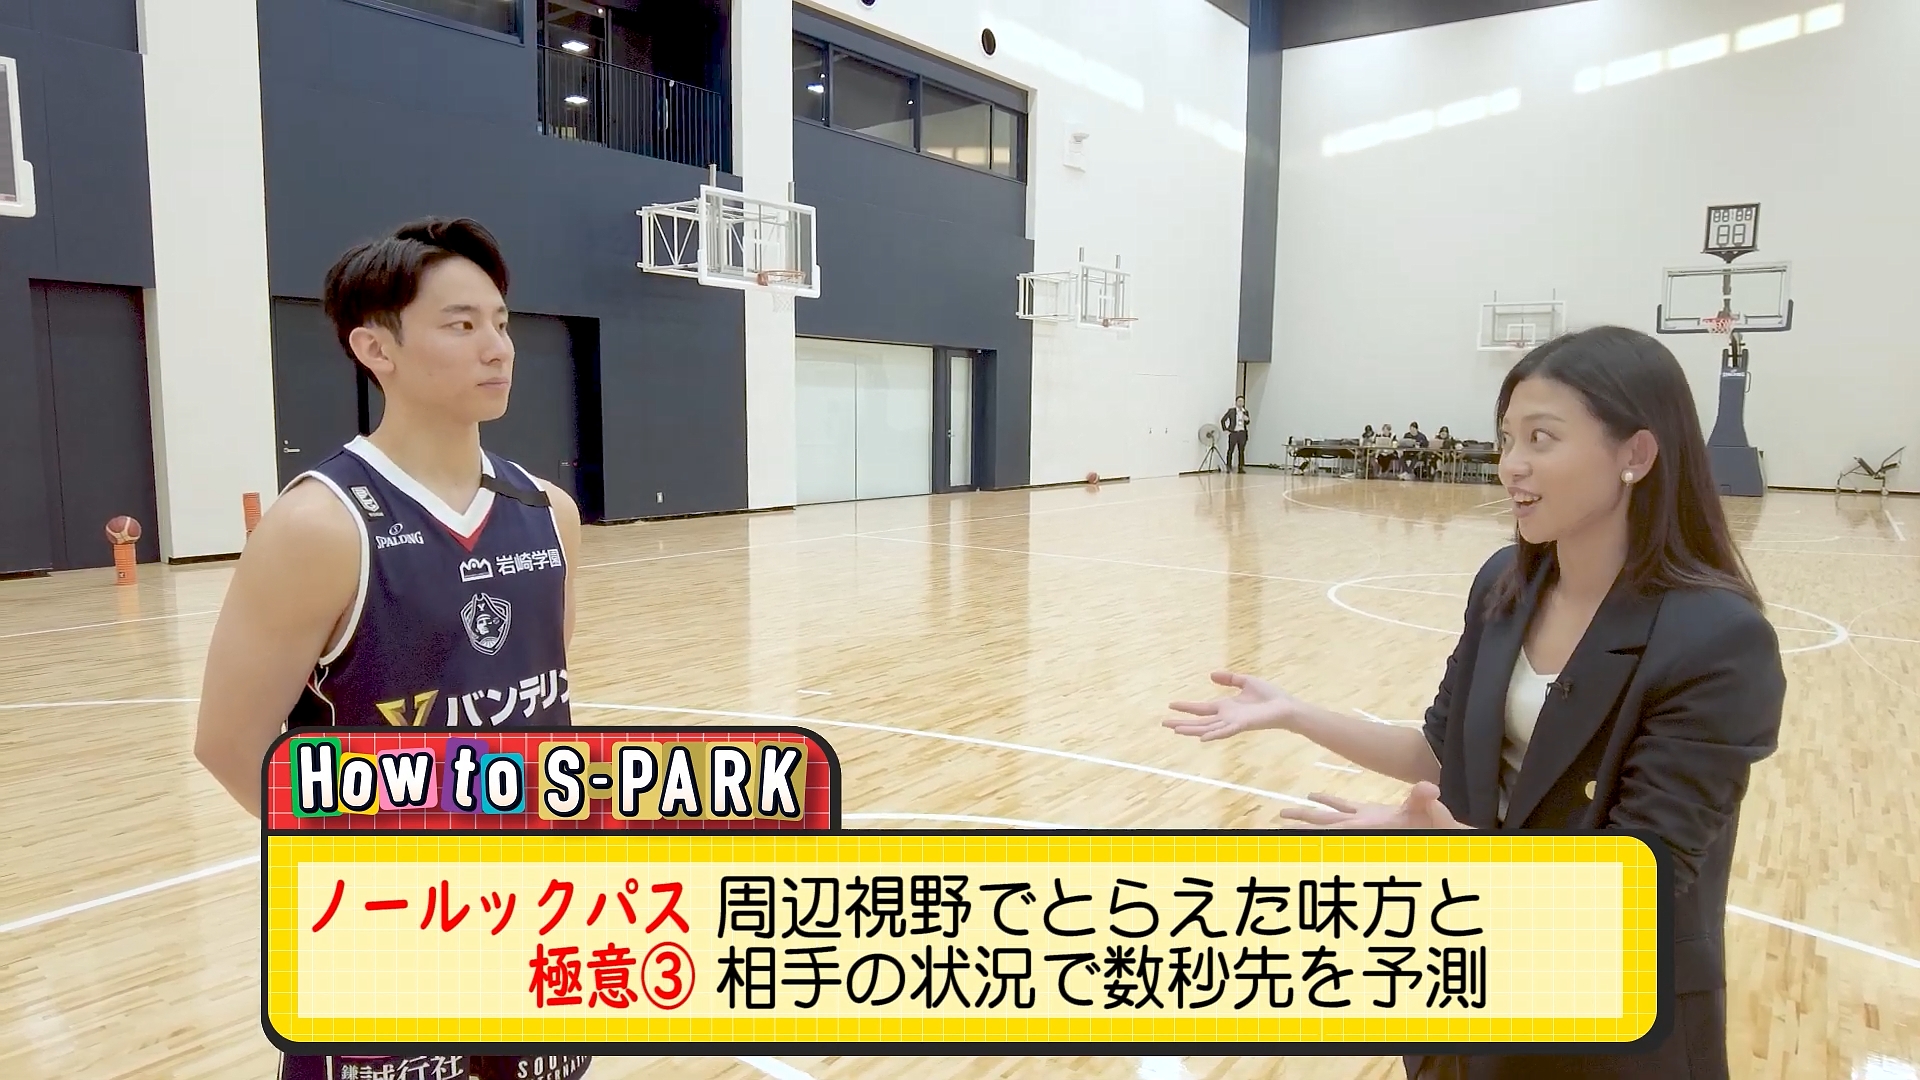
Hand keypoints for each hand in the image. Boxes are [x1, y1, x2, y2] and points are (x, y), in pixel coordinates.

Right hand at [1163, 670, 1299, 741]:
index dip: (1186, 707)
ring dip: (1191, 730)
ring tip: (1175, 730)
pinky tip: (1201, 738)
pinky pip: (1224, 731)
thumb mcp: (1246, 682)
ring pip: (1207, 728)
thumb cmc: (1270, 696)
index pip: (1201, 708)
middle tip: (1164, 723)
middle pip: (1199, 721)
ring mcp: (1232, 723)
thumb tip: (1210, 675)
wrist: (1286, 707)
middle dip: (1181, 722)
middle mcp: (1226, 717)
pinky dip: (1213, 735)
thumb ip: (1229, 679)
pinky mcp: (1242, 725)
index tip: (1171, 705)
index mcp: (1226, 707)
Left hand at [1280, 781, 1467, 829]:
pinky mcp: (1370, 814)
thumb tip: (1431, 789)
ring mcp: (1364, 820)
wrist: (1442, 831)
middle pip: (1321, 828)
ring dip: (1306, 816)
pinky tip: (1312, 796)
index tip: (1287, 833)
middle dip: (1298, 829)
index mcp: (1368, 826)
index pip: (1333, 829)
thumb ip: (1425, 800)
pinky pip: (1343, 808)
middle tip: (1271, 830)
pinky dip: (1328, 801)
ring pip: (1328, 818)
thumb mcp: (1429, 811)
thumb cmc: (1435, 825)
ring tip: (1282, 815)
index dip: (1310, 832)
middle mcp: (1361, 826)